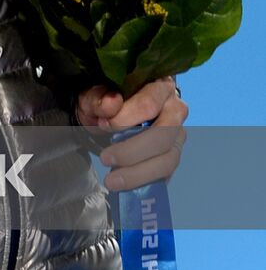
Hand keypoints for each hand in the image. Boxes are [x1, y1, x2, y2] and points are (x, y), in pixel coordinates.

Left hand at [76, 77, 188, 191]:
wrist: (104, 116)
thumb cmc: (103, 101)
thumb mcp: (93, 96)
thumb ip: (99, 98)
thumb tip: (112, 103)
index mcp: (158, 85)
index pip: (150, 104)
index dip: (127, 119)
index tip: (103, 125)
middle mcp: (175, 109)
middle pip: (163, 135)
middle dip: (133, 151)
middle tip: (106, 159)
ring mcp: (177, 134)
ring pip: (168, 159)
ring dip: (139, 173)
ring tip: (112, 180)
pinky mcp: (172, 156)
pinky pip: (166, 174)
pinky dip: (145, 181)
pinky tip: (125, 185)